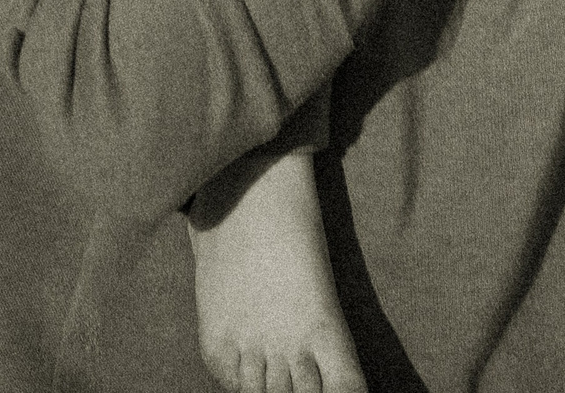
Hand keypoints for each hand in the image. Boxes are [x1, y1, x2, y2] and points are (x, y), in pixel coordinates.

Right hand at [189, 152, 368, 392]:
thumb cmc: (297, 229)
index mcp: (327, 329)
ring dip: (272, 387)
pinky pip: (233, 384)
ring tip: (278, 369)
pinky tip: (251, 370)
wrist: (250, 191)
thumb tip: (329, 372)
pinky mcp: (217, 343)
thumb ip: (324, 338)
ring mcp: (251, 345)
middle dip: (305, 391)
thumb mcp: (321, 285)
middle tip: (303, 375)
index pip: (346, 389)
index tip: (347, 390)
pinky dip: (243, 383)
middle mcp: (290, 345)